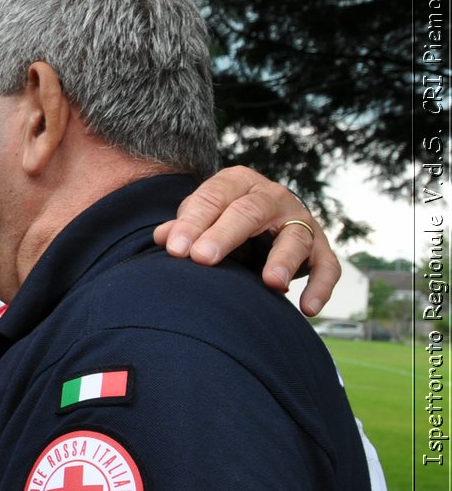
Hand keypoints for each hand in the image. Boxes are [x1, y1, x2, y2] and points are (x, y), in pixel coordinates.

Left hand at [153, 166, 338, 315]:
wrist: (263, 218)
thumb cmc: (222, 219)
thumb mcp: (203, 216)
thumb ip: (185, 226)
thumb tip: (163, 238)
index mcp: (238, 182)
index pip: (213, 197)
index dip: (193, 222)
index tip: (175, 249)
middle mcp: (272, 196)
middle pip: (250, 212)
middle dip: (224, 236)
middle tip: (202, 259)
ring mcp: (300, 220)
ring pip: (294, 237)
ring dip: (284, 260)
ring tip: (271, 283)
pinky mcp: (321, 246)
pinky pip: (328, 265)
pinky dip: (321, 286)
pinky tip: (308, 308)